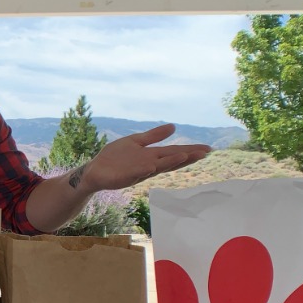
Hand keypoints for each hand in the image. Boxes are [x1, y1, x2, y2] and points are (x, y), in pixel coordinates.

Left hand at [77, 124, 210, 191]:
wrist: (95, 170)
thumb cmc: (115, 158)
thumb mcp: (136, 142)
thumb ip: (154, 136)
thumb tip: (173, 126)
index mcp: (152, 156)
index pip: (174, 152)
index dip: (190, 151)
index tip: (207, 149)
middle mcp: (149, 164)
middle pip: (171, 160)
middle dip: (187, 156)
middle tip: (205, 153)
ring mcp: (138, 171)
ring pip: (158, 167)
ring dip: (171, 162)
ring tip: (186, 156)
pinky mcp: (125, 176)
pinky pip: (137, 173)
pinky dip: (145, 169)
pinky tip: (153, 166)